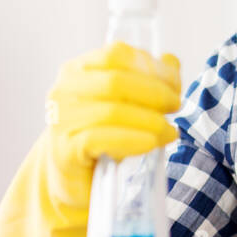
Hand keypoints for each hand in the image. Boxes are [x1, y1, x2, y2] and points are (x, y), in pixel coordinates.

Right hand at [0, 41, 181, 236]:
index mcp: (79, 69)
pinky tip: (152, 145)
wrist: (74, 182)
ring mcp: (60, 120)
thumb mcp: (127, 104)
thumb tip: (171, 60)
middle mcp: (64, 90)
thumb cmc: (105, 136)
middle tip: (176, 108)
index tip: (175, 85)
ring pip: (112, 110)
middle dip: (155, 93)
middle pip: (118, 80)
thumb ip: (149, 80)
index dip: (152, 67)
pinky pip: (101, 138)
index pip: (118, 54)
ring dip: (150, 120)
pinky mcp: (64, 151)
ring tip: (169, 132)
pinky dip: (133, 139)